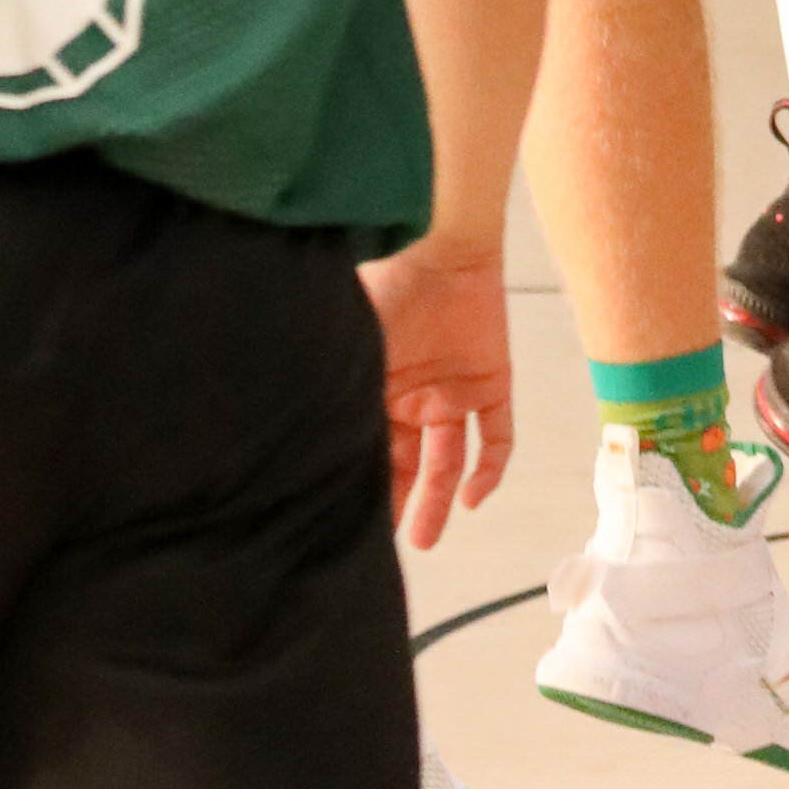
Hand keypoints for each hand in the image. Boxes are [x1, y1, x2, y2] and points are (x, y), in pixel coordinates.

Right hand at [360, 234, 512, 550]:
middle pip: (404, 461)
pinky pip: (496, 438)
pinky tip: (476, 498)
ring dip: (439, 499)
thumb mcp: (350, 342)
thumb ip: (333, 384)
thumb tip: (293, 435)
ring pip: (446, 460)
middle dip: (394, 502)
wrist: (443, 243)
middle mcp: (412, 395)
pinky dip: (489, 470)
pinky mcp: (491, 383)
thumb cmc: (388, 283)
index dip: (362, 482)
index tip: (349, 519)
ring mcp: (452, 391)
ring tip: (425, 538)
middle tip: (385, 544)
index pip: (368, 446)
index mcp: (376, 384)